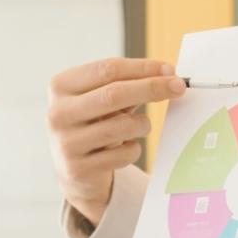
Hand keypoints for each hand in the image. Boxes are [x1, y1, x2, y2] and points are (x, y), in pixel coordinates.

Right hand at [46, 57, 185, 225]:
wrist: (74, 169)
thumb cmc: (95, 123)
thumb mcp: (102, 99)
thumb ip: (128, 83)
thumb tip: (168, 74)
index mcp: (61, 86)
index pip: (107, 69)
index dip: (142, 68)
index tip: (170, 69)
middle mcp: (58, 113)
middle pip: (114, 94)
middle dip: (152, 88)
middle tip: (179, 87)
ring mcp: (66, 142)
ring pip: (121, 126)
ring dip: (142, 124)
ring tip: (142, 126)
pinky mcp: (78, 169)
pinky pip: (122, 154)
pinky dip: (134, 149)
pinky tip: (125, 148)